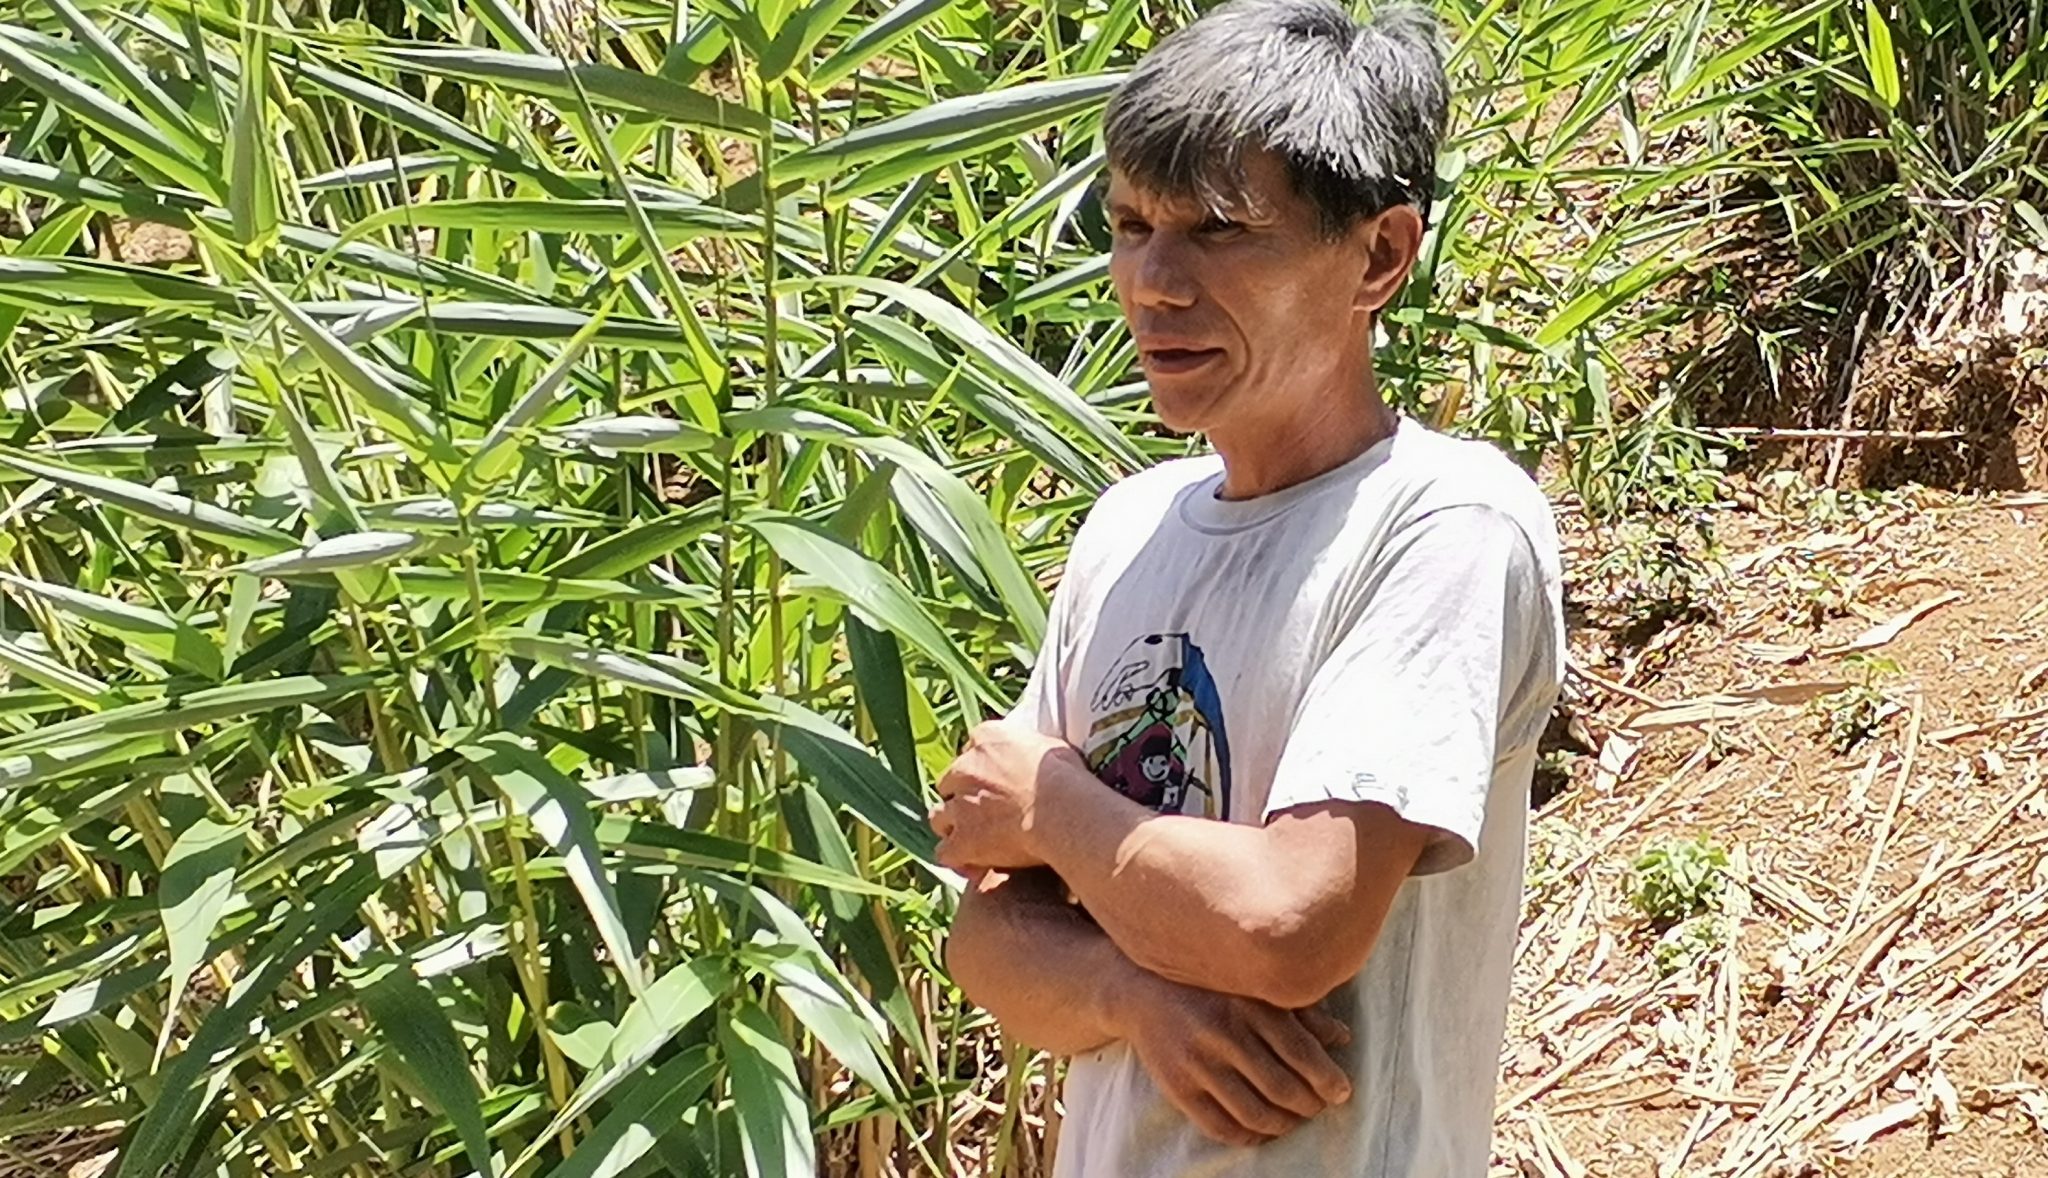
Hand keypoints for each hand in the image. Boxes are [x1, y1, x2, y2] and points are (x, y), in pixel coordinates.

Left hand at [931, 720, 1087, 871]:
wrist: (1063, 811)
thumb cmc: (1068, 779)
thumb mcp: (1050, 747)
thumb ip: (1030, 747)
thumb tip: (1036, 756)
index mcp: (986, 739)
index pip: (971, 750)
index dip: (982, 769)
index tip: (997, 782)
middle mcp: (965, 767)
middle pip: (950, 782)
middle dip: (963, 797)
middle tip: (985, 813)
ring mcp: (959, 805)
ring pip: (939, 816)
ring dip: (953, 826)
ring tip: (974, 840)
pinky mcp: (962, 840)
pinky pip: (946, 853)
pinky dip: (958, 859)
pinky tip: (975, 867)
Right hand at [1115, 973, 1352, 1147]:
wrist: (1141, 989)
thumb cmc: (1209, 986)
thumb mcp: (1254, 987)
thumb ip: (1299, 1011)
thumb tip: (1342, 1038)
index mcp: (1248, 1003)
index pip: (1301, 1052)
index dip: (1328, 1079)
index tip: (1342, 1091)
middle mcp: (1223, 1033)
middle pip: (1282, 1087)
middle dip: (1311, 1106)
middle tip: (1319, 1107)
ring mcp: (1197, 1063)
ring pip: (1255, 1113)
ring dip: (1284, 1125)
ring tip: (1294, 1119)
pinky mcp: (1177, 1087)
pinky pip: (1221, 1127)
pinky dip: (1249, 1137)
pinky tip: (1262, 1130)